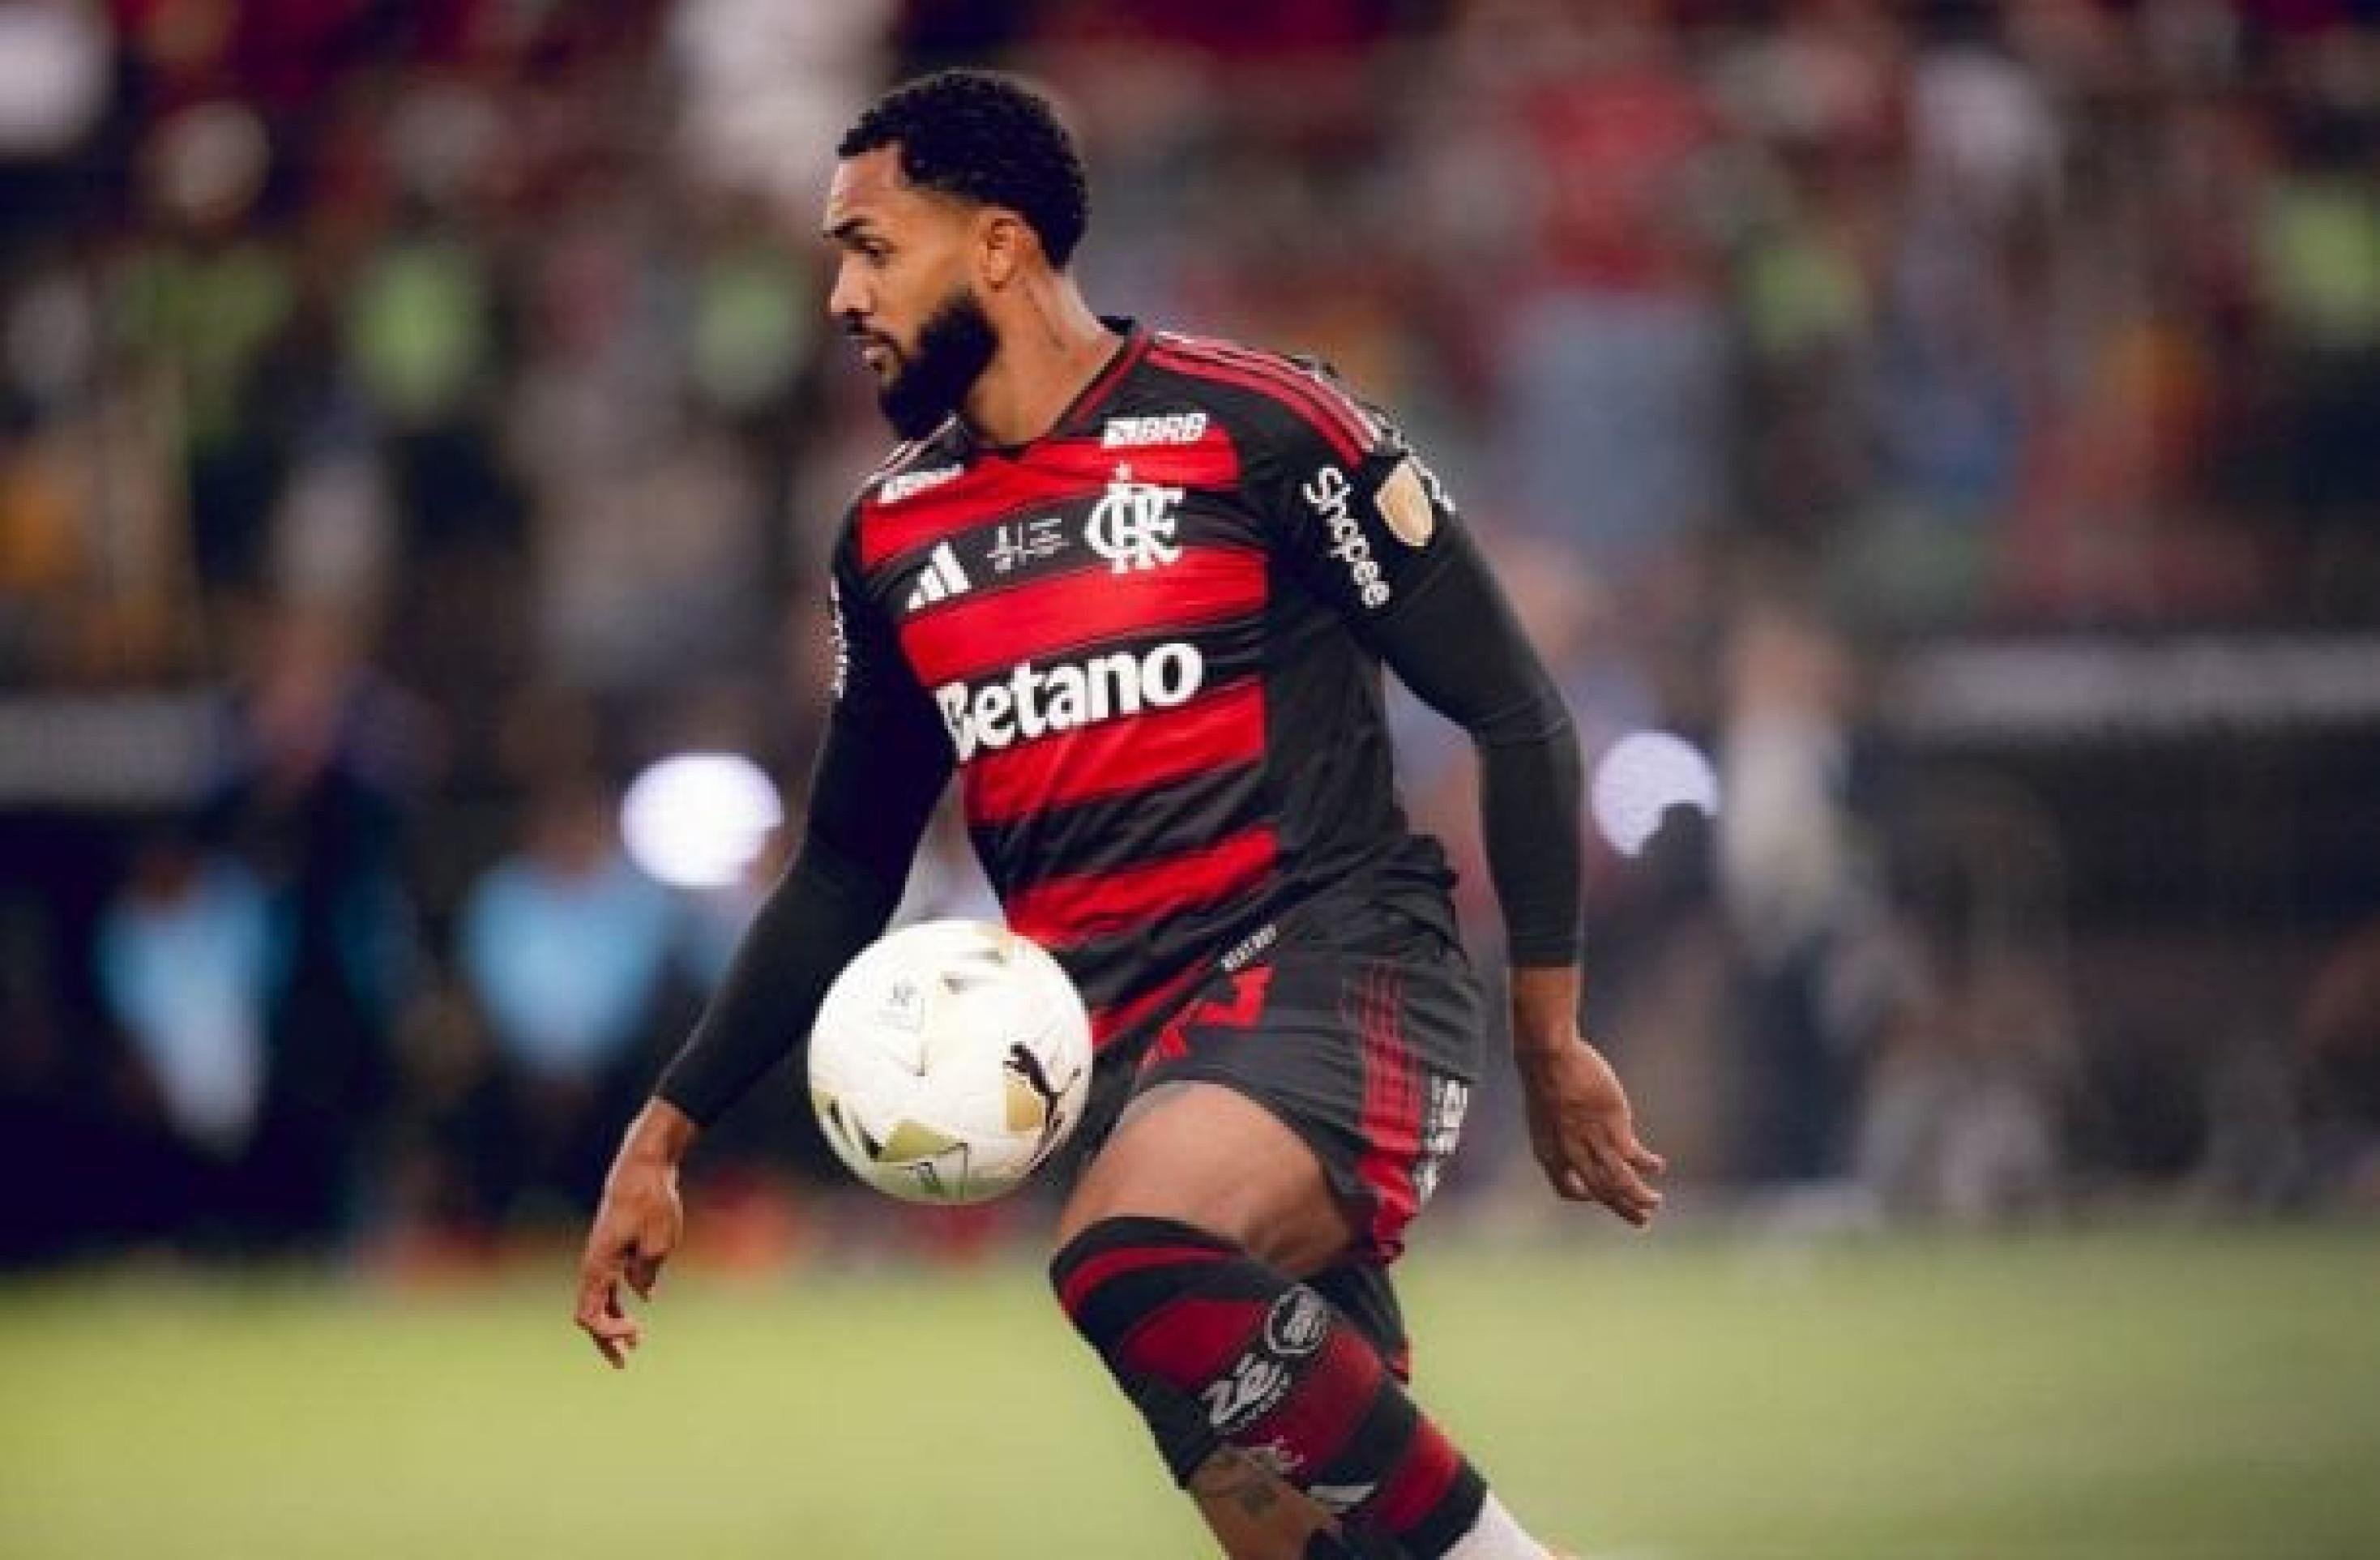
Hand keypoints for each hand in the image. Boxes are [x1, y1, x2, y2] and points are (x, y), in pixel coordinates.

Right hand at [574, 1103, 692, 1367]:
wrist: (643, 1168)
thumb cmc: (651, 1202)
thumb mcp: (658, 1242)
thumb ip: (646, 1273)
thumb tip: (643, 1293)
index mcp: (598, 1266)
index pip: (590, 1316)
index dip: (610, 1332)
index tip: (638, 1330)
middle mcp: (594, 1265)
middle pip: (591, 1314)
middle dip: (606, 1340)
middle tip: (623, 1364)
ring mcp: (602, 1257)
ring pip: (600, 1300)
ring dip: (613, 1324)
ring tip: (632, 1347)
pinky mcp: (613, 1249)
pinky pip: (610, 1284)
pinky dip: (620, 1302)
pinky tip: (637, 1312)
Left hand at [1516, 1035, 1665, 1226]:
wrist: (1549, 1058)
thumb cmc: (1546, 1080)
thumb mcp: (1543, 1115)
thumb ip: (1557, 1134)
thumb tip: (1573, 1138)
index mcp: (1549, 1154)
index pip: (1565, 1189)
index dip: (1582, 1195)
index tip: (1595, 1196)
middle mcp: (1571, 1155)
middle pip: (1600, 1192)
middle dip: (1622, 1209)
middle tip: (1642, 1222)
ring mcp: (1592, 1142)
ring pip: (1620, 1182)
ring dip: (1639, 1196)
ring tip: (1656, 1202)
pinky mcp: (1613, 1126)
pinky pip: (1634, 1156)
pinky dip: (1647, 1164)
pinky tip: (1658, 1165)